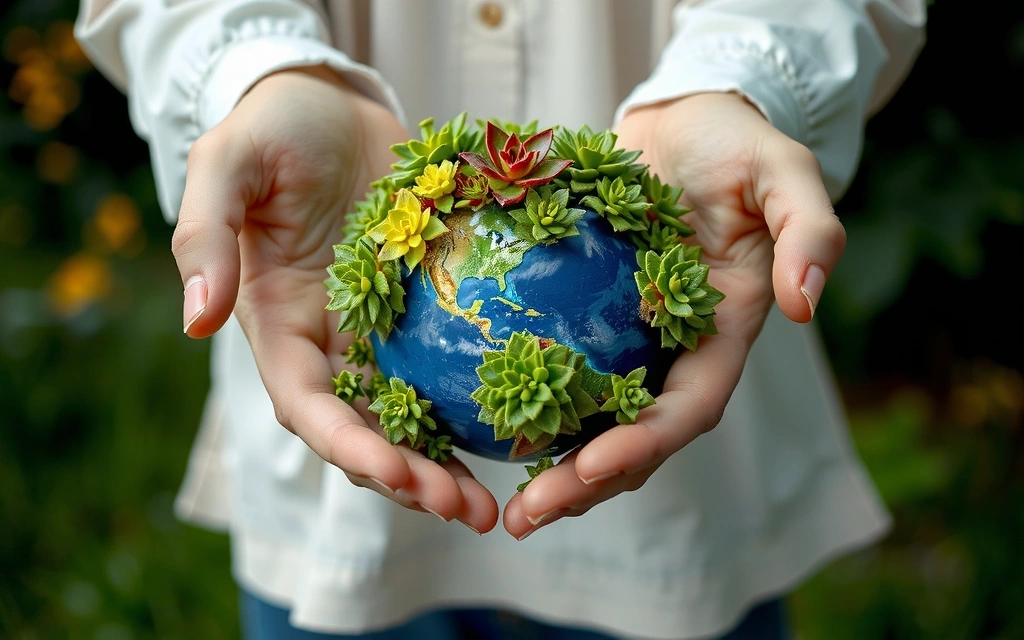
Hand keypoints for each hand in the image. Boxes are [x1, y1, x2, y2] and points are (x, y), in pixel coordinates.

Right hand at [174, 68, 498, 532]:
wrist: (329, 105)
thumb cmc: (272, 129)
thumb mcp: (227, 166)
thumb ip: (205, 238)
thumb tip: (195, 322)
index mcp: (277, 327)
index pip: (308, 406)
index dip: (347, 446)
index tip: (395, 473)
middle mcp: (329, 345)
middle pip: (365, 432)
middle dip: (409, 480)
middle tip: (469, 512)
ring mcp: (380, 334)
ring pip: (413, 419)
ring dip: (447, 466)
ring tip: (496, 507)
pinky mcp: (426, 312)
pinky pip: (450, 372)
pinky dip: (477, 409)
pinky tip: (521, 435)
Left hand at [503, 92, 844, 538]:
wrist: (686, 121)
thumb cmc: (738, 144)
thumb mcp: (785, 172)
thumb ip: (810, 232)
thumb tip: (806, 306)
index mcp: (724, 333)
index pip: (690, 407)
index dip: (646, 443)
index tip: (593, 466)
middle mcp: (678, 351)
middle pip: (637, 437)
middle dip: (588, 483)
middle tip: (527, 518)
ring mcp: (633, 340)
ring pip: (594, 422)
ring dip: (554, 467)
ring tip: (502, 509)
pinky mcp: (590, 319)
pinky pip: (559, 372)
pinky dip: (528, 407)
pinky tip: (481, 430)